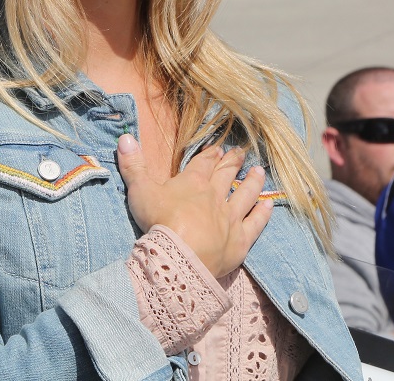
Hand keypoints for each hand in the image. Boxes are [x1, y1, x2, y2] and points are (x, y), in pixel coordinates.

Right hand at [116, 135, 272, 278]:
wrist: (180, 256)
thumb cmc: (159, 221)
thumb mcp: (140, 189)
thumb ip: (133, 164)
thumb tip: (124, 137)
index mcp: (192, 183)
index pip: (203, 164)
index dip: (210, 154)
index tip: (218, 147)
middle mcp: (215, 196)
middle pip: (226, 175)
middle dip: (233, 162)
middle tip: (241, 152)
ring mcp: (230, 218)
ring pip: (245, 195)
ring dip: (252, 182)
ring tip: (258, 171)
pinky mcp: (240, 240)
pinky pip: (255, 223)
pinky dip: (262, 213)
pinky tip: (269, 204)